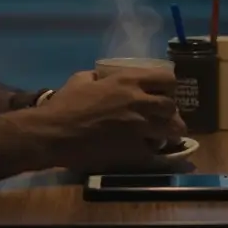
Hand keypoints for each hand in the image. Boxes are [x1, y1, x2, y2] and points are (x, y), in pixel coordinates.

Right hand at [37, 69, 184, 171]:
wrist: (54, 134)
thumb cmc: (64, 105)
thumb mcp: (82, 79)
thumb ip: (99, 76)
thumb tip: (102, 76)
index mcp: (127, 81)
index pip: (167, 78)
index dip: (168, 86)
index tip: (162, 92)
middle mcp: (139, 101)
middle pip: (172, 105)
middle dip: (169, 112)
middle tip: (161, 117)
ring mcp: (140, 127)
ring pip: (173, 129)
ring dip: (170, 132)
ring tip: (163, 136)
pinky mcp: (135, 151)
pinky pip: (156, 150)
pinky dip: (154, 151)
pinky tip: (146, 151)